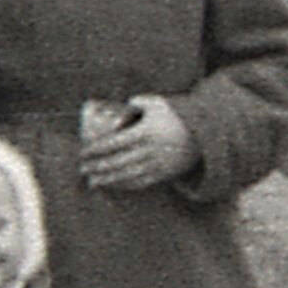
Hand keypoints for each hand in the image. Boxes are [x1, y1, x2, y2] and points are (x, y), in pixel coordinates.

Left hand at [77, 93, 197, 192]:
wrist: (205, 135)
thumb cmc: (179, 115)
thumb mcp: (160, 103)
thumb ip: (139, 102)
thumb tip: (125, 104)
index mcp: (145, 132)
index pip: (113, 143)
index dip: (96, 149)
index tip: (83, 152)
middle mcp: (149, 151)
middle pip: (116, 161)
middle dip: (97, 166)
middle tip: (82, 168)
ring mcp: (156, 165)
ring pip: (125, 175)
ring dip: (107, 179)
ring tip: (92, 181)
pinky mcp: (162, 174)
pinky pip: (139, 182)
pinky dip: (123, 185)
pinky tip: (112, 185)